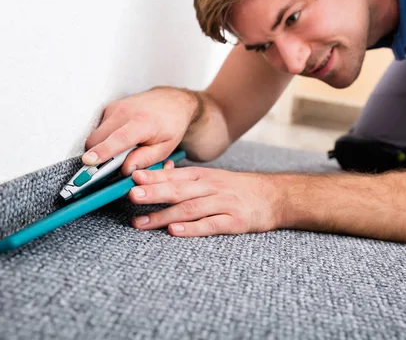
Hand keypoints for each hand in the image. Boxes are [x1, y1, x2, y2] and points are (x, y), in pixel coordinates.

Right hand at [83, 87, 198, 174]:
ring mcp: (115, 107)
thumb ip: (145, 159)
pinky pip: (99, 129)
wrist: (171, 101)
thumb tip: (125, 170)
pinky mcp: (110, 107)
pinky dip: (106, 138)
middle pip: (98, 139)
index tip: (89, 161)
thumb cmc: (170, 126)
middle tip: (113, 165)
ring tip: (123, 149)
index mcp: (143, 123)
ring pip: (96, 135)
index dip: (103, 151)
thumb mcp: (165, 148)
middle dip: (99, 155)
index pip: (119, 138)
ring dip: (103, 147)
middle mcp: (125, 112)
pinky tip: (122, 138)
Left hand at [128, 164, 282, 236]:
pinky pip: (211, 224)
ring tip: (141, 222)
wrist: (273, 196)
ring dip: (164, 215)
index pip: (174, 175)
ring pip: (190, 208)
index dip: (153, 176)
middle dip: (154, 192)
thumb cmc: (236, 188)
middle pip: (179, 189)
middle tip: (132, 195)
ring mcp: (223, 203)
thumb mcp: (211, 178)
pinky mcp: (235, 221)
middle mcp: (211, 187)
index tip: (132, 178)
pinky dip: (192, 228)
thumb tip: (152, 177)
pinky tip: (174, 231)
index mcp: (202, 176)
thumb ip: (184, 179)